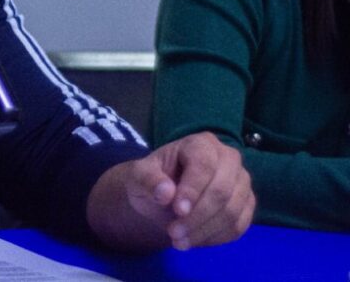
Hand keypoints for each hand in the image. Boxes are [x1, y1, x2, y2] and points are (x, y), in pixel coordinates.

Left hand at [120, 132, 254, 249]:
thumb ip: (147, 180)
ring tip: (179, 241)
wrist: (163, 198)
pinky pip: (239, 225)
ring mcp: (241, 182)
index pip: (204, 165)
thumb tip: (166, 193)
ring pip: (232, 211)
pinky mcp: (246, 204)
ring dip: (205, 231)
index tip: (177, 211)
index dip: (192, 190)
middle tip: (173, 233)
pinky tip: (194, 240)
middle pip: (222, 190)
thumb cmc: (152, 180)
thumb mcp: (138, 176)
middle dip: (197, 216)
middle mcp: (228, 158)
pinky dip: (217, 237)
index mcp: (201, 143)